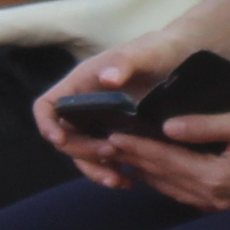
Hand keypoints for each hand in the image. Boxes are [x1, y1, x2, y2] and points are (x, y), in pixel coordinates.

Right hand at [33, 45, 180, 183]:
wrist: (183, 58)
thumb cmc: (160, 48)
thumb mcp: (146, 51)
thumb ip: (125, 62)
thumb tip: (107, 79)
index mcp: (81, 83)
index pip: (47, 106)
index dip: (46, 123)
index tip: (60, 138)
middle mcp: (85, 106)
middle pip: (66, 137)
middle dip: (82, 150)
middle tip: (111, 154)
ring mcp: (100, 123)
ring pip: (85, 154)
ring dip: (96, 170)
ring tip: (119, 181)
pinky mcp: (118, 135)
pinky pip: (106, 160)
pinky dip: (113, 172)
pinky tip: (131, 181)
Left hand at [122, 105, 229, 212]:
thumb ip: (205, 126)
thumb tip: (168, 127)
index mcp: (214, 177)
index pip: (164, 159)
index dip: (136, 146)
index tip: (112, 134)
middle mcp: (213, 197)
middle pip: (162, 179)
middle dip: (134, 161)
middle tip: (106, 146)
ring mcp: (221, 206)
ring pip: (172, 190)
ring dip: (147, 174)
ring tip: (124, 159)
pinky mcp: (229, 205)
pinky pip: (187, 195)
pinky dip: (168, 182)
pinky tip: (160, 173)